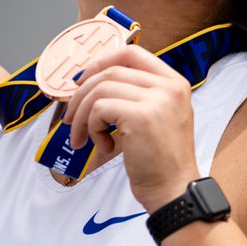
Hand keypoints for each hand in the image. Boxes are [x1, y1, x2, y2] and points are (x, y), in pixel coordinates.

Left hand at [63, 44, 199, 212]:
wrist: (175, 192)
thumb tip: (93, 80)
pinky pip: (99, 109)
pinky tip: (104, 147)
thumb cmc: (161, 161)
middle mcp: (168, 86)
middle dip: (82, 93)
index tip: (83, 80)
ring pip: (100, 90)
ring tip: (84, 138)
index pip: (131, 52)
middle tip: (71, 117)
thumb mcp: (158, 116)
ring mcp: (156, 99)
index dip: (101, 61)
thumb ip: (137, 95)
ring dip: (83, 115)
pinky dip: (92, 128)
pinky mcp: (140, 116)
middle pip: (110, 71)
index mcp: (174, 82)